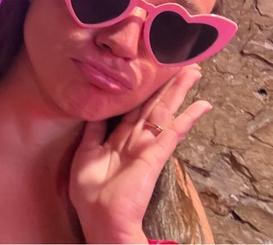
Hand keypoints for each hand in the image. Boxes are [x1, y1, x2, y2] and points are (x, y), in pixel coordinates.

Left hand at [69, 65, 210, 242]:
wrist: (100, 219)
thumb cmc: (90, 192)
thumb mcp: (85, 153)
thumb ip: (93, 131)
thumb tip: (94, 108)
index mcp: (117, 139)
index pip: (133, 109)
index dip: (142, 91)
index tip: (150, 73)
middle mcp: (135, 139)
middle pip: (152, 106)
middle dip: (166, 86)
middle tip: (180, 66)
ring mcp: (147, 147)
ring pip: (164, 112)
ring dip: (178, 92)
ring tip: (192, 72)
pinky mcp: (155, 156)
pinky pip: (173, 133)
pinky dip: (187, 118)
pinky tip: (201, 106)